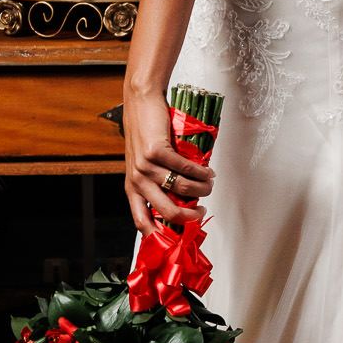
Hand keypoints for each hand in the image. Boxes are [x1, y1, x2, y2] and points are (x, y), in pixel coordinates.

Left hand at [123, 83, 214, 236]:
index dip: (160, 236)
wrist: (141, 102)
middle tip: (202, 212)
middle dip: (190, 217)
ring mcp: (145, 166)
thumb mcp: (144, 164)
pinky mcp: (156, 151)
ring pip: (181, 189)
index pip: (142, 222)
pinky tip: (208, 171)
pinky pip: (185, 168)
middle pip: (167, 212)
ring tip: (209, 184)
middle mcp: (137, 180)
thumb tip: (184, 200)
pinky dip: (201, 172)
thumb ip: (157, 182)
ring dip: (201, 189)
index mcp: (132, 188)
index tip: (178, 240)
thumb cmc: (145, 133)